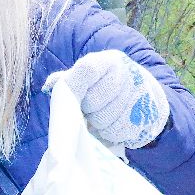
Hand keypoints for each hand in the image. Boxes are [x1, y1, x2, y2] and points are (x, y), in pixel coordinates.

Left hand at [44, 49, 170, 149]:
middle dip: (88, 110)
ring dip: (98, 123)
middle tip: (89, 110)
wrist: (143, 96)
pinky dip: (110, 132)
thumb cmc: (106, 86)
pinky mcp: (145, 116)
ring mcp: (137, 94)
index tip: (73, 98)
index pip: (87, 69)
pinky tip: (112, 124)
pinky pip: (117, 131)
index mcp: (108, 61)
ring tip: (100, 117)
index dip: (76, 86)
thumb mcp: (88, 78)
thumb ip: (68, 80)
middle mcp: (125, 73)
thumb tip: (49, 86)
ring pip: (105, 119)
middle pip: (94, 100)